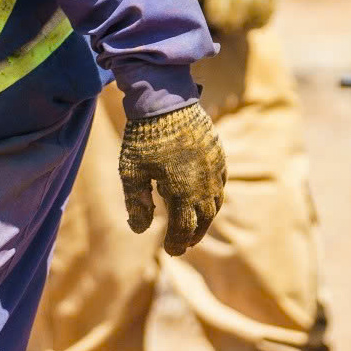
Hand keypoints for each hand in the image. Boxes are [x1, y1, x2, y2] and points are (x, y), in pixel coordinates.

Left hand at [118, 102, 225, 255]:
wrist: (165, 99)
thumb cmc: (144, 136)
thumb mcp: (131, 171)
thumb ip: (137, 202)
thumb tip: (139, 230)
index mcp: (183, 191)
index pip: (184, 228)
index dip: (177, 242)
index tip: (170, 251)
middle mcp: (205, 184)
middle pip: (204, 219)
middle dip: (193, 234)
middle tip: (183, 244)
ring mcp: (215, 169)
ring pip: (215, 202)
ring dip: (205, 217)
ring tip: (194, 226)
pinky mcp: (218, 154)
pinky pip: (220, 183)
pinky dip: (212, 197)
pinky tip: (203, 198)